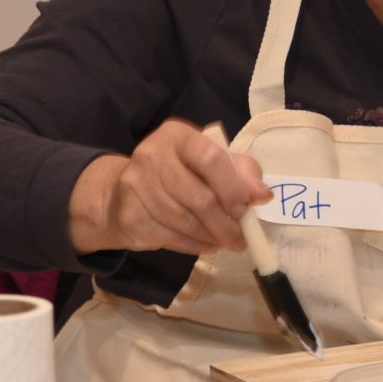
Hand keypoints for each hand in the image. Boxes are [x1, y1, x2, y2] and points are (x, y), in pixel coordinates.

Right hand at [68, 120, 270, 257]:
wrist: (119, 195)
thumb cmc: (176, 175)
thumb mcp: (210, 162)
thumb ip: (241, 172)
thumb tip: (263, 195)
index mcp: (176, 135)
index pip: (211, 158)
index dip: (233, 188)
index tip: (246, 208)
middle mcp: (151, 155)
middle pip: (200, 198)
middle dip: (226, 224)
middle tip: (241, 238)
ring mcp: (136, 186)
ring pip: (187, 222)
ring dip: (213, 237)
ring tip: (225, 241)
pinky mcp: (129, 216)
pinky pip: (171, 238)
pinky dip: (195, 246)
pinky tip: (205, 244)